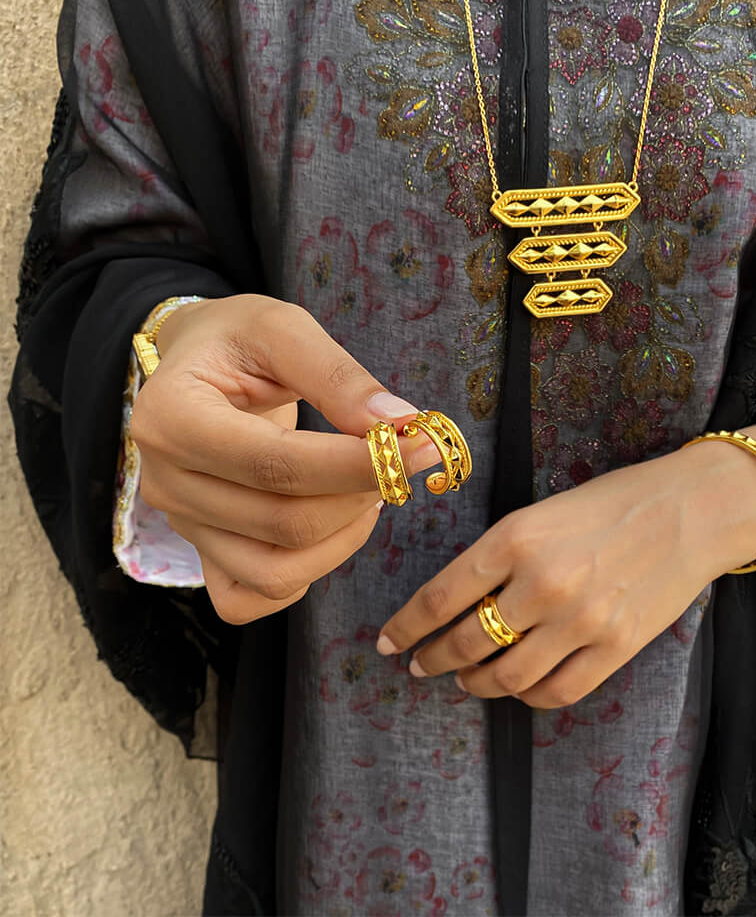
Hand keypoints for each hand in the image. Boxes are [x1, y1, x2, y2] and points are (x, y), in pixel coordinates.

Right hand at [131, 294, 438, 623]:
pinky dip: (303, 577)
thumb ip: (338, 375)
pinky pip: (249, 598)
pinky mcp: (201, 551)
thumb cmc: (238, 338)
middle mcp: (165, 482)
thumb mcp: (283, 328)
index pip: (275, 464)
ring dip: (343, 540)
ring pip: (274, 572)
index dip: (355, 465)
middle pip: (282, 523)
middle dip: (361, 495)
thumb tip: (399, 423)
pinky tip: (333, 527)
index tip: (418, 447)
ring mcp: (180, 525)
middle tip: (402, 461)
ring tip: (371, 491)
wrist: (197, 361)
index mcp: (171, 417)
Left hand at [376, 421, 755, 707]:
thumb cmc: (612, 500)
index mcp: (516, 538)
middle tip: (422, 665)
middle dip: (435, 658)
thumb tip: (459, 601)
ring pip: (508, 676)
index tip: (391, 642)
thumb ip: (500, 556)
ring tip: (466, 679)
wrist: (691, 508)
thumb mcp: (542, 512)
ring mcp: (581, 621)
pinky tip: (519, 686)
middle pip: (467, 642)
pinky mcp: (616, 647)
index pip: (441, 597)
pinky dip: (528, 696)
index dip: (408, 626)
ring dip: (477, 682)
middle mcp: (542, 583)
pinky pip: (556, 692)